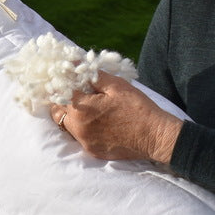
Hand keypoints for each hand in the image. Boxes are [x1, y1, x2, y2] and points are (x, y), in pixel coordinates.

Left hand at [50, 71, 181, 162]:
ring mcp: (85, 142)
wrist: (155, 136)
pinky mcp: (93, 151)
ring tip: (89, 107)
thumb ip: (91, 75)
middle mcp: (78, 128)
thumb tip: (73, 63)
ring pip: (67, 126)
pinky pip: (80, 137)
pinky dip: (83, 128)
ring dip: (72, 115)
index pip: (60, 92)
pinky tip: (98, 122)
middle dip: (64, 100)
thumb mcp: (116, 85)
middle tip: (78, 92)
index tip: (71, 78)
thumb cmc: (137, 107)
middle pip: (58, 111)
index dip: (65, 82)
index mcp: (80, 109)